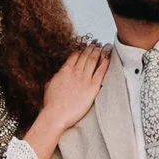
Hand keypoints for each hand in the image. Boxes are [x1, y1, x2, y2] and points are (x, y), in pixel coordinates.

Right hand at [24, 44, 111, 158]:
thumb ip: (57, 77)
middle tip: (95, 43)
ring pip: (93, 60)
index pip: (74, 56)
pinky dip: (105, 63)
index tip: (84, 47)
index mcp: (64, 71)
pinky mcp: (92, 87)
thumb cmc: (51, 104)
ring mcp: (84, 79)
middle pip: (85, 56)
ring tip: (102, 47)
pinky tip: (108, 57)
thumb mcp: (50, 86)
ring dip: (98, 52)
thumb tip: (60, 74)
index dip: (80, 49)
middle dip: (91, 48)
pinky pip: (101, 72)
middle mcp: (75, 72)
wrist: (56, 115)